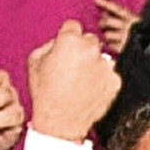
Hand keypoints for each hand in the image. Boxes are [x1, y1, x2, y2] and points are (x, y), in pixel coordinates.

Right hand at [27, 21, 121, 141]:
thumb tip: (60, 40)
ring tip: (81, 83)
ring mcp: (105, 65)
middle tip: (72, 68)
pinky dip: (103, 81)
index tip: (65, 49)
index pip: (73, 26)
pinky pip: (110, 75)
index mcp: (69, 40)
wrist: (60, 123)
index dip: (67, 37)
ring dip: (94, 65)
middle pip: (90, 40)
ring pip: (101, 57)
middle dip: (82, 50)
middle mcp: (91, 48)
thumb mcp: (34, 62)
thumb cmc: (44, 93)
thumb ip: (49, 44)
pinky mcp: (115, 81)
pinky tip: (90, 91)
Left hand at [94, 0, 138, 55]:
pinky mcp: (124, 49)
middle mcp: (128, 27)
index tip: (96, 0)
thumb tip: (104, 13)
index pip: (117, 9)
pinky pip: (110, 45)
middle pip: (107, 21)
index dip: (106, 4)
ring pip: (107, 34)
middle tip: (102, 26)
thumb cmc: (142, 34)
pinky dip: (111, 45)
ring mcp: (125, 38)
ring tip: (112, 37)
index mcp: (132, 18)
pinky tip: (117, 45)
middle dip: (102, 23)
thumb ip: (121, 17)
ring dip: (107, 36)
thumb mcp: (135, 22)